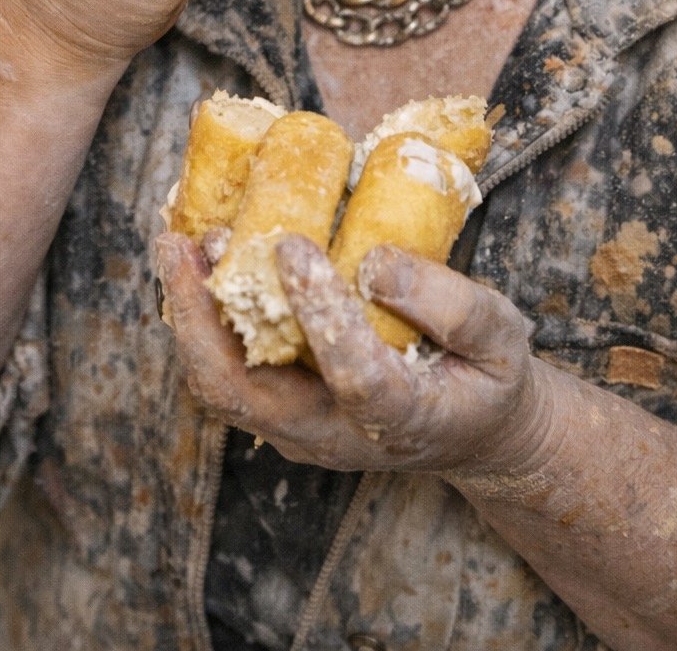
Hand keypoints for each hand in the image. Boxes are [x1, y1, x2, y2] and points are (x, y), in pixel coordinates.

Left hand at [155, 231, 550, 478]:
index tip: (292, 244)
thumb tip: (375, 262)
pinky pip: (224, 366)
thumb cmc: (486, 376)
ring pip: (220, 384)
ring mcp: (296, 428)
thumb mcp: (500, 336)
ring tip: (175, 242)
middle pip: (243, 394)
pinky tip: (195, 257)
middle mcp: (332, 434)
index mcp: (402, 417)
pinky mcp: (278, 407)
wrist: (472, 432)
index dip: (319, 311)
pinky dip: (200, 314)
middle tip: (181, 243)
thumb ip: (449, 304)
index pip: (352, 373)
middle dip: (200, 319)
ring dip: (189, 313)